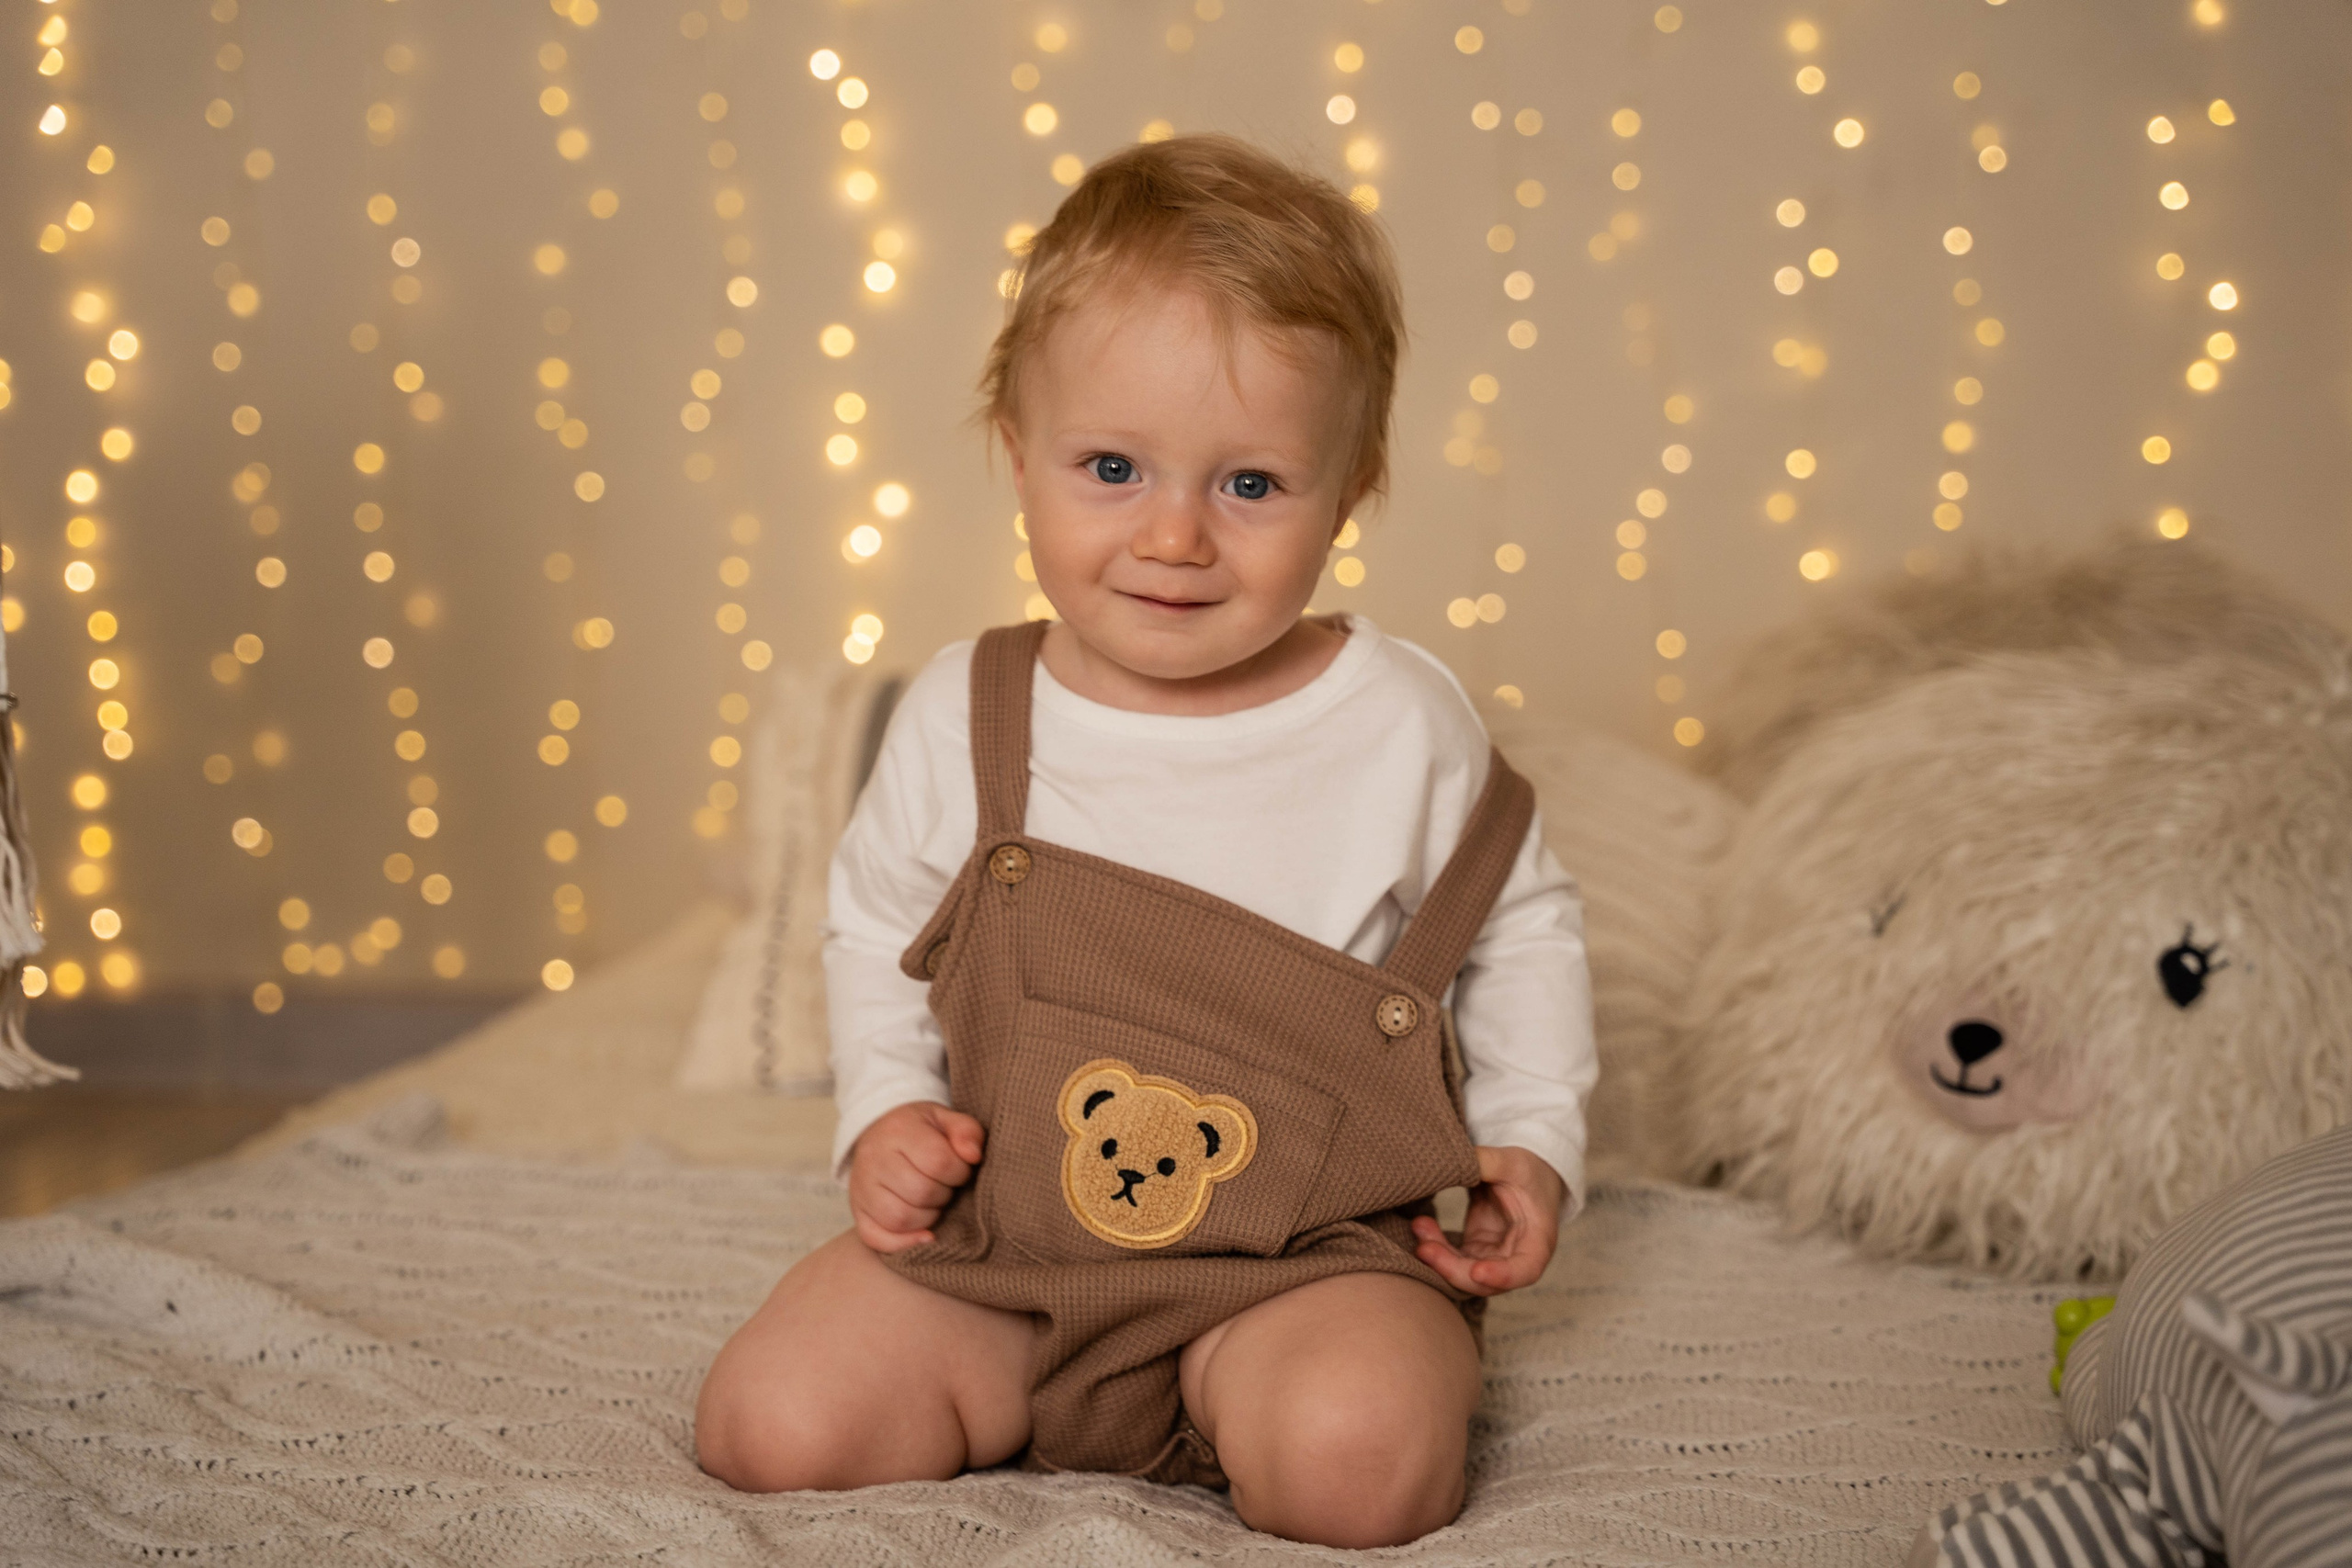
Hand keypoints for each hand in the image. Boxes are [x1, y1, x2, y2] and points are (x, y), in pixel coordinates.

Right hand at [847, 1101, 984, 1254]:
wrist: (879, 1136)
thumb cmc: (919, 1131)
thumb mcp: (945, 1119)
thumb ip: (967, 1131)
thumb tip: (973, 1156)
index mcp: (898, 1131)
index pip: (938, 1162)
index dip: (960, 1172)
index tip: (960, 1169)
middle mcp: (873, 1159)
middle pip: (921, 1192)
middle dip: (944, 1195)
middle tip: (946, 1186)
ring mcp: (860, 1188)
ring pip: (900, 1218)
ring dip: (928, 1218)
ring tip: (933, 1202)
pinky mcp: (857, 1212)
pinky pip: (875, 1238)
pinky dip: (903, 1243)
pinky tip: (925, 1235)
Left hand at [1411, 1145, 1565, 1295]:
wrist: (1524, 1175)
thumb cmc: (1527, 1171)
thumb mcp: (1512, 1162)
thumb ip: (1486, 1162)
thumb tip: (1451, 1160)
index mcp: (1538, 1239)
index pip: (1526, 1270)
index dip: (1502, 1277)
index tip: (1477, 1272)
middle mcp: (1516, 1257)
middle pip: (1487, 1281)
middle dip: (1453, 1269)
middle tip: (1425, 1248)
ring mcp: (1493, 1257)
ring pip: (1465, 1274)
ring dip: (1439, 1259)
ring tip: (1419, 1227)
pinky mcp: (1475, 1251)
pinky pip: (1453, 1260)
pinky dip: (1436, 1248)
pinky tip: (1422, 1227)